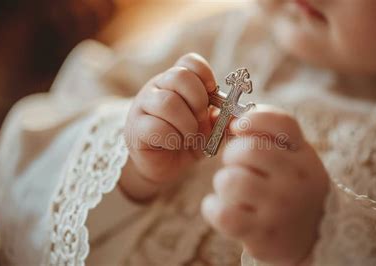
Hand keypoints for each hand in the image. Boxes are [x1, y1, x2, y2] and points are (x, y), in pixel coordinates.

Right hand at [122, 53, 215, 200]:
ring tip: (190, 136)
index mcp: (177, 81)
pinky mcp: (135, 128)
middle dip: (198, 100)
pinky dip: (172, 137)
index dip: (205, 74)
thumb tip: (240, 114)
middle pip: (179, 76)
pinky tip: (174, 144)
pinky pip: (155, 126)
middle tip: (202, 120)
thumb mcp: (210, 129)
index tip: (212, 94)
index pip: (189, 61)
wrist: (163, 167)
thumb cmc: (186, 142)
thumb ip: (224, 120)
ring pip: (167, 102)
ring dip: (187, 123)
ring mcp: (143, 106)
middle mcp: (157, 88)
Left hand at [201, 105, 329, 265]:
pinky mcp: (261, 233)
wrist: (311, 238)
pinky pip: (222, 212)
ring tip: (232, 190)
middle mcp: (296, 180)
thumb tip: (226, 117)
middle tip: (236, 165)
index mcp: (303, 157)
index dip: (253, 119)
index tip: (238, 127)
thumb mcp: (292, 158)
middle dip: (231, 155)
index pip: (282, 123)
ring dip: (223, 183)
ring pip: (230, 181)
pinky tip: (222, 207)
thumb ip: (268, 136)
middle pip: (247, 150)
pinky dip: (212, 208)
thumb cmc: (291, 188)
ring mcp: (279, 208)